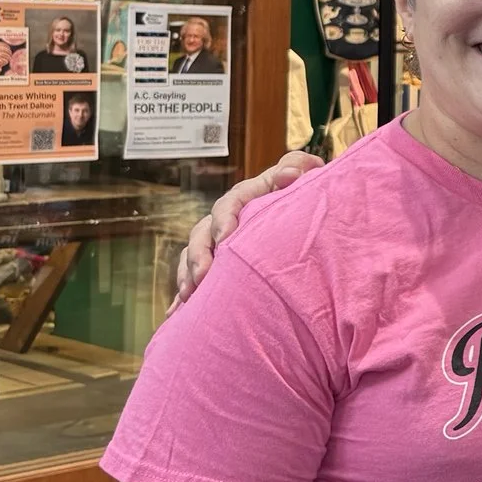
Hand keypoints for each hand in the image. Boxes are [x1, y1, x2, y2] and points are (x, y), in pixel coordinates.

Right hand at [174, 152, 322, 301]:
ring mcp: (217, 241)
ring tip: (189, 296)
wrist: (301, 215)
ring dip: (187, 275)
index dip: (224, 219)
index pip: (230, 203)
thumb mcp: (306, 176)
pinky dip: (184, 294)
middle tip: (203, 276)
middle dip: (199, 255)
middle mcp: (226, 218)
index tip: (225, 237)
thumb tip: (290, 172)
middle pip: (203, 233)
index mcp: (247, 197)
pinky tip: (176, 313)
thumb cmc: (304, 193)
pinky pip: (193, 277)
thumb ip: (299, 167)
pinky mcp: (215, 263)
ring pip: (193, 256)